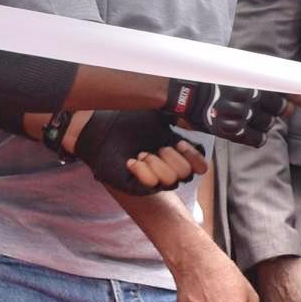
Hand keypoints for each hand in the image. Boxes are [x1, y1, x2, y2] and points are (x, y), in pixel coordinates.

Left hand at [74, 111, 209, 194]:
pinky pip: (150, 185)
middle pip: (187, 175)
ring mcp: (152, 178)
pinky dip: (142, 171)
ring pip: (171, 181)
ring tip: (141, 153)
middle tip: (157, 147)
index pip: (199, 166)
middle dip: (173, 158)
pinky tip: (131, 161)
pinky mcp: (136, 186)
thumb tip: (197, 124)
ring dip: (156, 164)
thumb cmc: (127, 119)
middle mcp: (166, 167)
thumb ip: (179, 119)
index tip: (179, 143)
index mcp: (175, 152)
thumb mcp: (158, 115)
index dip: (195, 158)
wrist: (101, 126)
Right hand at [165, 80, 291, 147]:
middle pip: (279, 109)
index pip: (282, 89)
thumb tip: (286, 77)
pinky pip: (256, 139)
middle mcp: (247, 98)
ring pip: (268, 124)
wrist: (188, 94)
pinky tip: (254, 131)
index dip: (297, 97)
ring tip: (255, 116)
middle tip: (280, 109)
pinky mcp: (231, 131)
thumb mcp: (237, 69)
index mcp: (250, 81)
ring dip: (266, 122)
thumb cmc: (214, 80)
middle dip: (282, 109)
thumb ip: (260, 73)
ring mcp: (240, 116)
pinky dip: (259, 137)